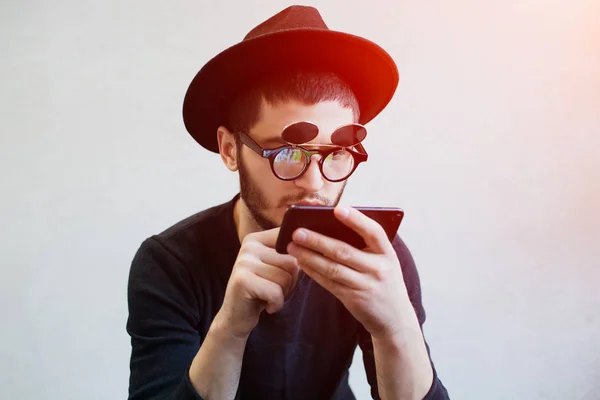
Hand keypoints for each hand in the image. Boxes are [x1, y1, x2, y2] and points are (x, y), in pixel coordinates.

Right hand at [216, 228, 299, 337]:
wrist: (236, 317)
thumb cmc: (261, 291)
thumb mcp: (275, 267)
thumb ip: (289, 253)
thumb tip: (311, 246)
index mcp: (257, 239)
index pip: (291, 241)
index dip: (298, 263)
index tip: (284, 274)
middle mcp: (248, 246)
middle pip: (292, 262)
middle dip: (290, 282)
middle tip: (273, 290)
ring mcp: (244, 262)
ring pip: (286, 278)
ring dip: (283, 294)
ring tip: (268, 296)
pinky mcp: (242, 281)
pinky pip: (276, 292)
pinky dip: (276, 304)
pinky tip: (266, 306)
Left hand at [287, 205, 414, 339]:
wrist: (395, 318)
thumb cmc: (384, 280)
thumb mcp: (384, 261)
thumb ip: (366, 245)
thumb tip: (331, 223)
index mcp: (388, 253)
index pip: (374, 232)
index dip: (357, 220)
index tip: (337, 209)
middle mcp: (379, 269)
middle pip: (344, 251)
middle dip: (317, 240)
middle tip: (297, 231)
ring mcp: (366, 285)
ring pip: (332, 268)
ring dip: (309, 256)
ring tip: (292, 247)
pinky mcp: (354, 299)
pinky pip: (329, 282)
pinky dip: (313, 271)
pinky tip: (302, 262)